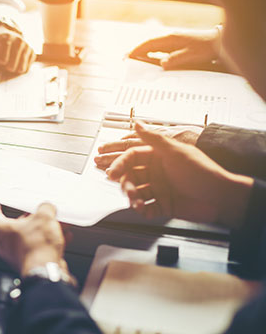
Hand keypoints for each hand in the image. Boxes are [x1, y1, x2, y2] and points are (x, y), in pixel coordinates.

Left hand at [0, 23, 34, 76]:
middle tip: (2, 61)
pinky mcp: (32, 52)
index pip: (2, 61)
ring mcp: (26, 46)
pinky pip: (27, 69)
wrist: (2, 34)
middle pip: (12, 67)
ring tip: (8, 62)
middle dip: (5, 68)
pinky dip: (19, 68)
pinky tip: (15, 62)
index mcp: (5, 38)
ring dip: (12, 70)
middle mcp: (18, 41)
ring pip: (21, 69)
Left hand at [0, 202, 71, 276]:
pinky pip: (37, 248)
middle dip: (28, 219)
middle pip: (14, 227)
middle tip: (37, 213)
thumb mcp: (44, 217)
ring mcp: (16, 255)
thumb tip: (48, 208)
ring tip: (54, 225)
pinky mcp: (29, 263)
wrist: (45, 271)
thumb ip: (45, 208)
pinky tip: (61, 238)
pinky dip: (47, 242)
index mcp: (2, 230)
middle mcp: (6, 244)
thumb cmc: (37, 248)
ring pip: (28, 238)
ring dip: (41, 231)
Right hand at [106, 123, 252, 226]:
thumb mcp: (175, 152)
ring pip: (137, 193)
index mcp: (158, 157)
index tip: (113, 173)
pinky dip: (144, 210)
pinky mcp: (164, 205)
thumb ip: (154, 138)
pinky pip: (147, 208)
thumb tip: (138, 123)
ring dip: (134, 199)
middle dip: (127, 185)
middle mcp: (157, 172)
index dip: (120, 164)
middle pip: (131, 177)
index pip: (132, 158)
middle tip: (128, 191)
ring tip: (138, 204)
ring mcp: (160, 189)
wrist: (221, 197)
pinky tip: (145, 210)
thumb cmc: (202, 172)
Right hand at [129, 29, 219, 69]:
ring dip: (142, 52)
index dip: (137, 50)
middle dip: (136, 51)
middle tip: (125, 59)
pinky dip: (151, 54)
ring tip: (132, 60)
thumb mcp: (191, 55)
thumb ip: (176, 59)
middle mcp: (170, 39)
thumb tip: (162, 64)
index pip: (150, 43)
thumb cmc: (206, 48)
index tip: (128, 56)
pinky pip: (159, 49)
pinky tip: (148, 59)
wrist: (217, 43)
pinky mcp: (175, 45)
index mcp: (171, 39)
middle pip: (148, 45)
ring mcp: (172, 41)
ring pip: (153, 47)